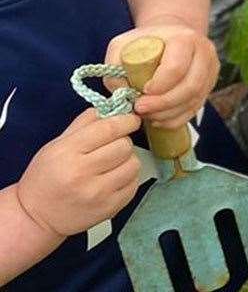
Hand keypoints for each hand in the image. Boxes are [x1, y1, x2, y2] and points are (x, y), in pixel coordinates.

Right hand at [15, 111, 142, 236]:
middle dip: (122, 142)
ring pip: (133, 164)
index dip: (126, 120)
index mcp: (67, 153)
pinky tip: (113, 179)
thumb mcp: (55, 145)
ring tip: (112, 164)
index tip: (131, 119)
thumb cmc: (45, 178)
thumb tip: (111, 107)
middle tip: (112, 146)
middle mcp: (83, 173)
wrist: (35, 218)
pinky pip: (134, 184)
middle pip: (124, 146)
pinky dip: (128, 179)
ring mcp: (97, 193)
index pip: (109, 129)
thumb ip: (83, 124)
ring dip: (127, 161)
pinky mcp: (109, 208)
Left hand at [106, 24, 218, 129]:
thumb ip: (115, 64)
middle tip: (140, 109)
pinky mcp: (209, 86)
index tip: (141, 92)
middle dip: (163, 104)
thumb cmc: (144, 42)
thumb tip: (121, 92)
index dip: (159, 85)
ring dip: (168, 113)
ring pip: (194, 100)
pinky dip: (176, 119)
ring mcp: (210, 70)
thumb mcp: (123, 45)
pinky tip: (158, 119)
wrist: (170, 38)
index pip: (176, 67)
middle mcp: (204, 53)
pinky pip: (195, 109)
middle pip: (190, 86)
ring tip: (147, 115)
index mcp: (184, 39)